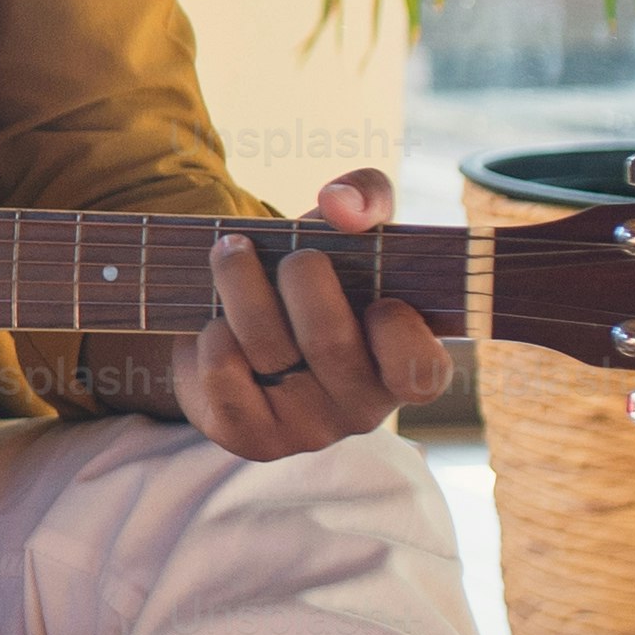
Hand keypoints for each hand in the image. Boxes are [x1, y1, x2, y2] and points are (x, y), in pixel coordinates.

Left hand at [181, 168, 452, 460]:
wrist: (234, 322)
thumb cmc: (312, 278)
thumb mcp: (349, 227)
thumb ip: (366, 196)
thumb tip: (342, 205)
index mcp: (404, 366)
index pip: (421, 372)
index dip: (399, 331)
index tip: (378, 298)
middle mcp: (362, 407)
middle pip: (328, 342)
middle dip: (302, 278)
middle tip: (293, 254)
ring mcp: (307, 430)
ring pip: (267, 349)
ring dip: (240, 284)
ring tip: (230, 252)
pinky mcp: (252, 437)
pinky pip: (223, 375)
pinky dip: (213, 335)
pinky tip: (215, 323)